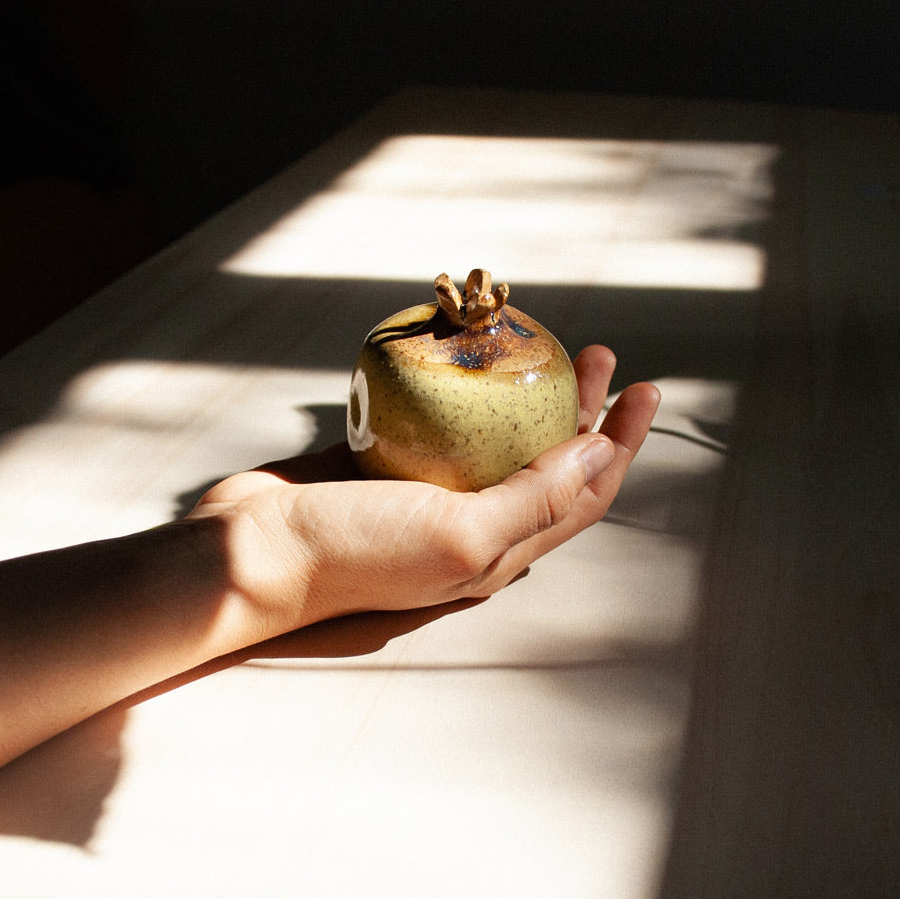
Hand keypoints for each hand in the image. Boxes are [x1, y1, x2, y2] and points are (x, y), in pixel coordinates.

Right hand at [187, 346, 659, 637]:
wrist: (256, 549)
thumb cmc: (355, 551)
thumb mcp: (459, 535)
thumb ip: (534, 500)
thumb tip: (600, 454)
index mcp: (500, 548)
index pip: (583, 495)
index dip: (619, 445)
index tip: (643, 391)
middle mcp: (472, 522)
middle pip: (547, 462)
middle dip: (583, 411)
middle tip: (600, 357)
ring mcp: (430, 491)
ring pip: (497, 438)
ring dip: (527, 395)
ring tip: (543, 347)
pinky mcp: (389, 462)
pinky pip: (441, 421)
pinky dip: (463, 390)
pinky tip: (466, 360)